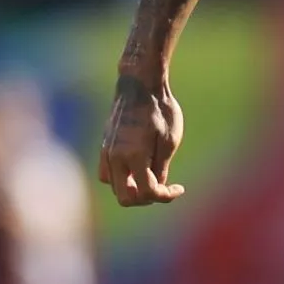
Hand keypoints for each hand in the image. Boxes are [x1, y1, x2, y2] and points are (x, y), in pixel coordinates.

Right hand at [98, 72, 185, 205]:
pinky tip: (137, 168)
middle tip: (162, 187)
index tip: (179, 188)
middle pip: (126, 198)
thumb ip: (161, 168)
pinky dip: (122, 178)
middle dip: (146, 198)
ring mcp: (106, 152)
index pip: (147, 193)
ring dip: (133, 189)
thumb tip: (156, 187)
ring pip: (115, 188)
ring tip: (152, 176)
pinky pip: (107, 174)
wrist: (139, 85)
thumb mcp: (169, 140)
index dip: (165, 196)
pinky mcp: (104, 146)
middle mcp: (115, 157)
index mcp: (134, 156)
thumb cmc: (160, 110)